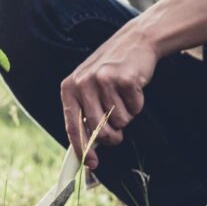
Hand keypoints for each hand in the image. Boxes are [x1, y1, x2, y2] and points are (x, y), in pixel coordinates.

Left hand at [60, 24, 157, 168]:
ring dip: (126, 115)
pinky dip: (137, 104)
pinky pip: (135, 108)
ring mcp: (103, 80)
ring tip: (123, 97)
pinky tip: (133, 87)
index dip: (83, 148)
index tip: (92, 163)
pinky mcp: (124, 78)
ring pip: (120, 120)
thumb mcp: (88, 88)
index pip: (72, 126)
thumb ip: (85, 114)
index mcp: (69, 88)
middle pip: (99, 129)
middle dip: (112, 136)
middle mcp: (82, 84)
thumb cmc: (110, 71)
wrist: (133, 42)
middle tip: (118, 132)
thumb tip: (87, 149)